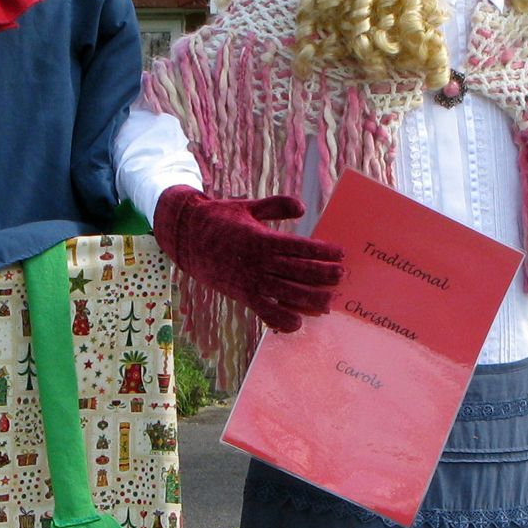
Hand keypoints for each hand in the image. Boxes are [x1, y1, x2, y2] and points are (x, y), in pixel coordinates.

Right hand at [152, 186, 343, 330]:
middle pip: (298, 272)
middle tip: (342, 276)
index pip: (299, 247)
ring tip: (329, 302)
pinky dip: (282, 320)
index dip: (322, 251)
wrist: (186, 238)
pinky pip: (265, 312)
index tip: (340, 253)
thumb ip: (276, 206)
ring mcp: (249, 281)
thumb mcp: (248, 206)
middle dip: (323, 276)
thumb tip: (301, 207)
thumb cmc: (220, 219)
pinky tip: (298, 321)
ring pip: (286, 295)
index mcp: (260, 238)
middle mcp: (257, 262)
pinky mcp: (242, 296)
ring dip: (310, 300)